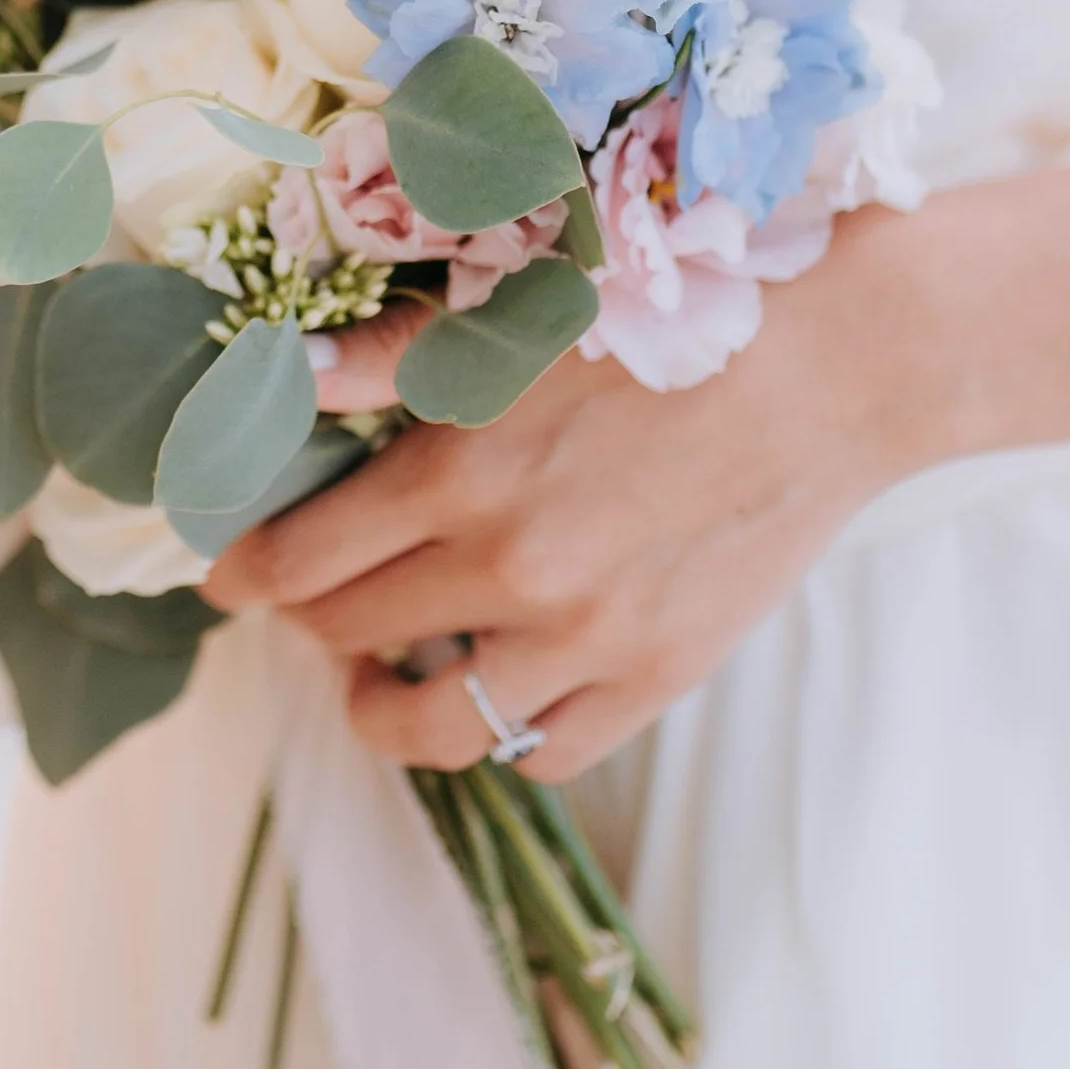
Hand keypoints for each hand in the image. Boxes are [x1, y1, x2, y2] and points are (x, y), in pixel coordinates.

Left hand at [212, 218, 917, 777]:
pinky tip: (492, 686)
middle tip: (310, 595)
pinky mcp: (658, 679)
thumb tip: (281, 373)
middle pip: (344, 636)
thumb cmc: (675, 314)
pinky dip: (500, 735)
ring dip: (376, 704)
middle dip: (307, 619)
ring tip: (375, 674)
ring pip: (427, 727)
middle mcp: (510, 574)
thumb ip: (392, 356)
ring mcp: (586, 642)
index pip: (295, 563)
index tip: (229, 574)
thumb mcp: (520, 313)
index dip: (242, 574)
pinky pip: (542, 755)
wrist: (840, 364)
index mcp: (458, 476)